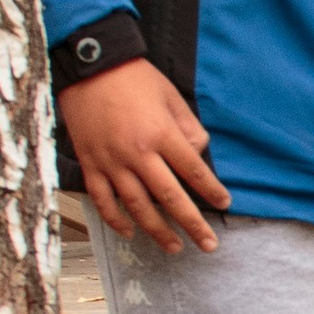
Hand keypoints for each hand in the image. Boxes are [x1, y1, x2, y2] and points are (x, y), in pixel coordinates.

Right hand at [60, 59, 229, 253]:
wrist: (89, 66)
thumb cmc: (134, 78)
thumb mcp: (171, 96)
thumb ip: (188, 127)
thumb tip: (198, 153)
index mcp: (161, 134)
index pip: (193, 170)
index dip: (211, 190)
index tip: (224, 203)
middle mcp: (137, 153)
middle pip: (169, 198)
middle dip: (192, 224)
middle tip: (208, 245)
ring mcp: (111, 161)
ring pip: (137, 206)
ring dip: (157, 230)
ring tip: (174, 247)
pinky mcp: (90, 164)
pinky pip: (103, 200)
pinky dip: (116, 220)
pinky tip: (131, 232)